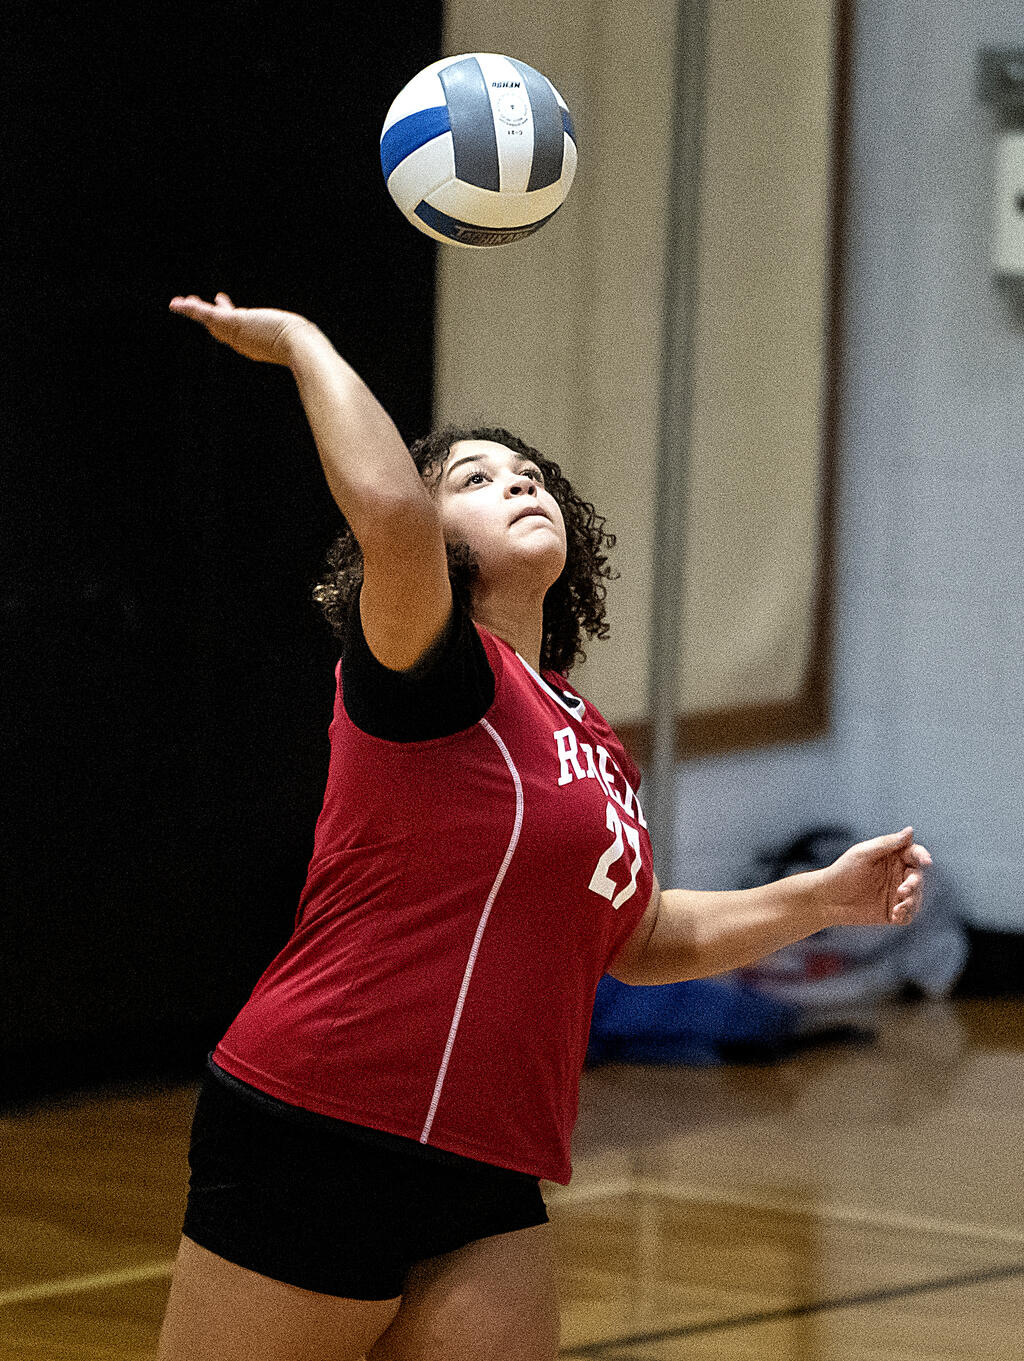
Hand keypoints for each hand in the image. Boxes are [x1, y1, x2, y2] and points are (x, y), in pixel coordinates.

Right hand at [168, 292, 312, 364]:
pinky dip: (190, 309)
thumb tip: (316, 344)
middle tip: (194, 304)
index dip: (228, 320)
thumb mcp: (298, 339)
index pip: (238, 332)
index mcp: (256, 346)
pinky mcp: (232, 322)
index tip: (223, 304)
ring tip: (180, 302)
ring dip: (194, 311)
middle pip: (221, 328)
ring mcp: (236, 334)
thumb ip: (299, 340)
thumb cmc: (306, 347)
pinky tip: (176, 303)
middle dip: (208, 316)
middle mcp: (243, 343)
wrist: (301, 348)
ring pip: (211, 322)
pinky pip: (205, 315)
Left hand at [816, 827, 932, 927]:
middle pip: (917, 876)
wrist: (827, 898)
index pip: (914, 854)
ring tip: (898, 906)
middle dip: (915, 883)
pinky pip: (909, 915)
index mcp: (892, 857)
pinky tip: (895, 914)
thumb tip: (910, 831)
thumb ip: (886, 844)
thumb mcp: (863, 854)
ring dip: (912, 901)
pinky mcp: (892, 912)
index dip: (923, 856)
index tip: (926, 861)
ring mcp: (896, 894)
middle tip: (902, 890)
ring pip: (917, 897)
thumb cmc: (842, 871)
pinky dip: (906, 914)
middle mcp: (897, 874)